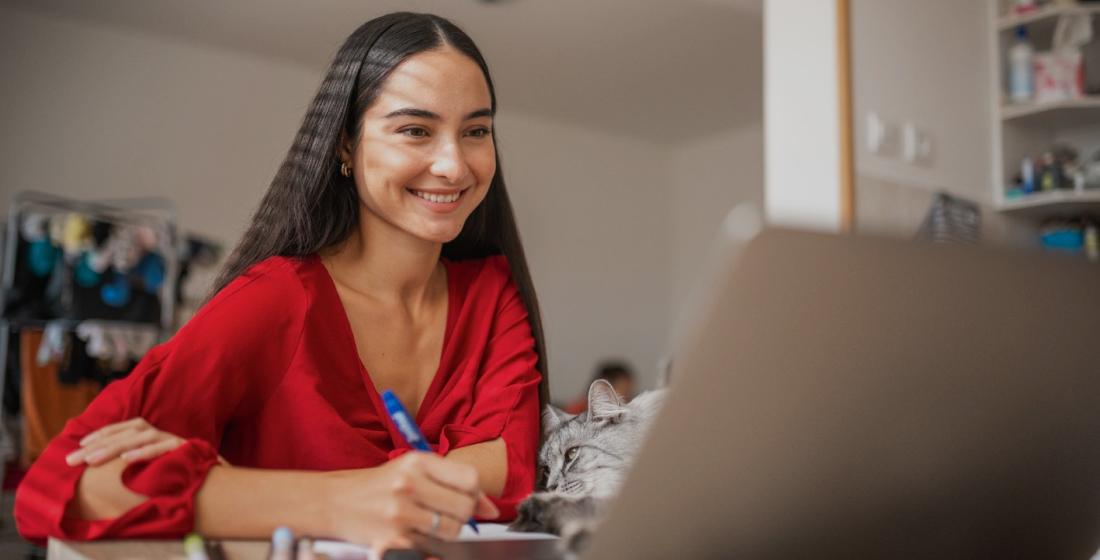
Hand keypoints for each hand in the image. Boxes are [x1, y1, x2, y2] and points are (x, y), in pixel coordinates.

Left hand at [65, 417, 191, 465]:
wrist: (205, 475)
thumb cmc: (172, 469)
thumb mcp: (147, 462)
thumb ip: (128, 457)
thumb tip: (98, 462)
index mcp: (146, 433)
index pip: (119, 429)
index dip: (98, 436)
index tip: (79, 446)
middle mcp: (156, 433)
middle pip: (123, 434)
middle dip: (97, 445)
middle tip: (73, 459)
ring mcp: (168, 439)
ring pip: (139, 437)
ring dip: (114, 447)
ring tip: (92, 460)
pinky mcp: (181, 448)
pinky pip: (161, 448)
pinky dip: (144, 452)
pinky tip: (126, 459)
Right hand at [325, 452, 498, 551]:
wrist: (333, 502)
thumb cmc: (377, 486)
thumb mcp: (412, 471)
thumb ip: (451, 482)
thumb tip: (490, 507)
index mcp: (417, 461)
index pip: (470, 478)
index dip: (477, 493)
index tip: (471, 500)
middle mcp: (409, 484)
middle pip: (465, 507)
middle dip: (462, 515)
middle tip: (445, 513)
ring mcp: (400, 512)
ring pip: (451, 530)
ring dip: (446, 531)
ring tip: (426, 523)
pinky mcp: (392, 538)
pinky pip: (430, 547)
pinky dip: (427, 545)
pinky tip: (412, 533)